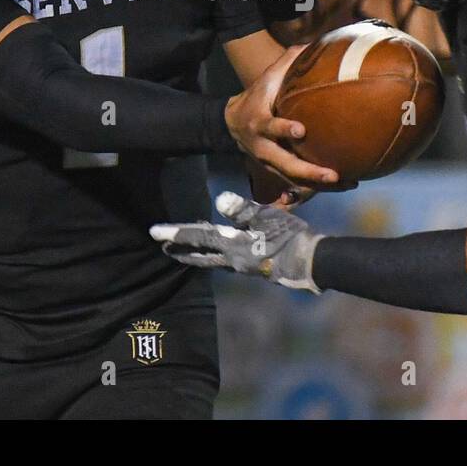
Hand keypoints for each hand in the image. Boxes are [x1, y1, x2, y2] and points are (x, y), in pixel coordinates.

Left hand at [150, 191, 323, 291]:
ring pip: (212, 259)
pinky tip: (216, 252)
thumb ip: (243, 210)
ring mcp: (243, 266)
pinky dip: (214, 255)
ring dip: (195, 254)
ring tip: (182, 250)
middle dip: (181, 249)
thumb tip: (220, 199)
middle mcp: (233, 260)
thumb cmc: (290, 237)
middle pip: (201, 253)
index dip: (177, 234)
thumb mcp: (267, 217)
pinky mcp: (253, 266)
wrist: (310, 262)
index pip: (198, 238)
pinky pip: (226, 260)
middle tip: (162, 246)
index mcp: (233, 247)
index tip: (156, 233)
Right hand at [225, 44, 340, 187]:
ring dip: (318, 184)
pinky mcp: (274, 172)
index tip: (301, 130)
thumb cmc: (257, 96)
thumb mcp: (267, 77)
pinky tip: (342, 185)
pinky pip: (296, 184)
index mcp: (259, 121)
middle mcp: (262, 146)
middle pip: (285, 164)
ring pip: (293, 179)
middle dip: (309, 171)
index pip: (271, 127)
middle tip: (333, 174)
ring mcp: (268, 162)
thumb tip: (315, 42)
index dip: (283, 129)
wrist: (231, 123)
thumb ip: (289, 61)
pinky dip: (316, 187)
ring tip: (346, 183)